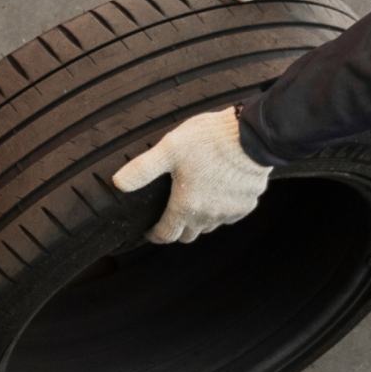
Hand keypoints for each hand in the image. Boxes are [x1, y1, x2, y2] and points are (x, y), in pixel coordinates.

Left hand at [112, 108, 272, 242]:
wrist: (251, 136)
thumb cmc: (209, 140)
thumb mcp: (169, 148)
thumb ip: (142, 169)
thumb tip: (118, 183)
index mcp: (185, 207)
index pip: (165, 235)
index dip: (154, 234)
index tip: (150, 229)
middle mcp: (208, 216)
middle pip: (188, 235)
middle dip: (176, 227)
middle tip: (171, 211)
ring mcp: (229, 213)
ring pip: (209, 226)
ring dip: (199, 218)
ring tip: (195, 197)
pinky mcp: (247, 205)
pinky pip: (229, 215)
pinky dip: (221, 209)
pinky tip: (219, 190)